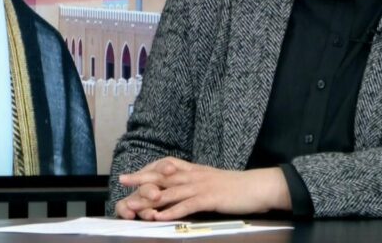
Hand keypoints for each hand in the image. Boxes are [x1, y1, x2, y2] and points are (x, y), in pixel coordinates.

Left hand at [115, 157, 291, 219]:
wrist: (257, 186)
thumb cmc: (236, 187)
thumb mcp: (212, 179)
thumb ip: (196, 181)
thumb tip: (183, 186)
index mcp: (195, 170)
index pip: (167, 166)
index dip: (149, 169)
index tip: (134, 173)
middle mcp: (195, 175)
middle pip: (163, 176)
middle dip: (142, 178)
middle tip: (123, 180)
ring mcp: (201, 186)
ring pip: (171, 192)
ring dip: (151, 198)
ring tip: (134, 202)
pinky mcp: (210, 199)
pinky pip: (187, 205)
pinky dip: (171, 211)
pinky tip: (159, 216)